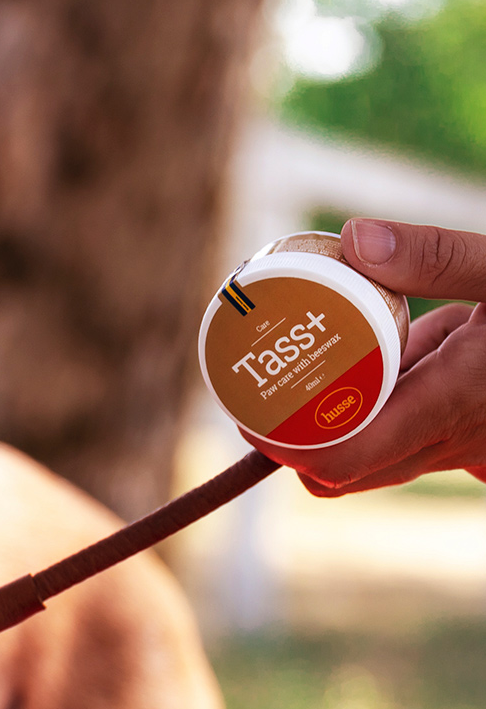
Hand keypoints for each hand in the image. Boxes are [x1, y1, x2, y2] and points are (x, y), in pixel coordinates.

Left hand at [250, 218, 485, 494]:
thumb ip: (439, 254)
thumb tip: (354, 237)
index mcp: (451, 406)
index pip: (340, 458)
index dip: (280, 445)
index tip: (245, 412)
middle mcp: (451, 443)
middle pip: (340, 471)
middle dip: (291, 436)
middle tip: (256, 382)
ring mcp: (462, 450)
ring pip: (371, 463)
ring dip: (332, 425)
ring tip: (308, 365)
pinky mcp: (468, 440)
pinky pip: (403, 446)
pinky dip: (373, 418)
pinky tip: (376, 362)